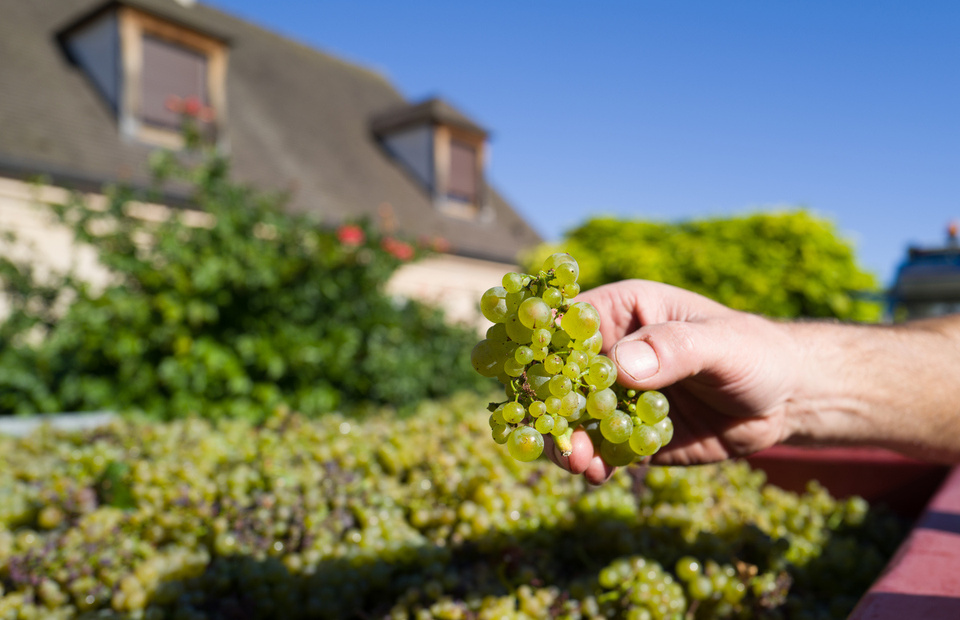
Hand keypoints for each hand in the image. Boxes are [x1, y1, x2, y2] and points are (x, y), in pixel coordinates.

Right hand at [546, 280, 802, 482]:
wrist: (785, 400)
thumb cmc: (754, 352)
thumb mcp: (720, 343)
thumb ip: (674, 349)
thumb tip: (621, 367)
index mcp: (623, 312)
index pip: (567, 324)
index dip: (542, 347)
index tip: (530, 378)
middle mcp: (611, 352)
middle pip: (559, 378)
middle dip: (550, 407)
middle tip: (557, 435)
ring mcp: (616, 397)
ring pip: (572, 419)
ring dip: (567, 441)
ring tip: (579, 464)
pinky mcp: (627, 434)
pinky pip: (599, 449)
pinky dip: (591, 463)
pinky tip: (596, 475)